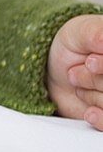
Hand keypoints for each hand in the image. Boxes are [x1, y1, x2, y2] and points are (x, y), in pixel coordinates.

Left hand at [47, 14, 102, 130]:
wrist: (54, 68)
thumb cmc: (73, 45)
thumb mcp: (81, 31)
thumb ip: (94, 33)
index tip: (90, 62)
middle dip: (94, 79)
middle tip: (74, 72)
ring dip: (92, 95)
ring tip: (77, 83)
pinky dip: (101, 119)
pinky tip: (89, 112)